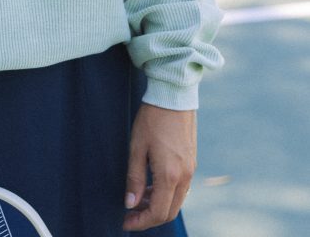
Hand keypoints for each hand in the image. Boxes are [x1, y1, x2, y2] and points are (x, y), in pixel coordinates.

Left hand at [123, 103, 195, 231]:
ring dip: (158, 205)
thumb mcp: (137, 147)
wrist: (174, 96)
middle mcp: (184, 176)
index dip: (141, 222)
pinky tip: (152, 184)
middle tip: (131, 213)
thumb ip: (135, 178)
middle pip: (169, 212)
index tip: (126, 221)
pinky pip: (181, 188)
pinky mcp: (191, 162)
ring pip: (176, 201)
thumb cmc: (152, 119)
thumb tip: (130, 203)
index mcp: (170, 175)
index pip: (158, 213)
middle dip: (149, 217)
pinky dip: (166, 193)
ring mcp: (190, 170)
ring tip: (139, 197)